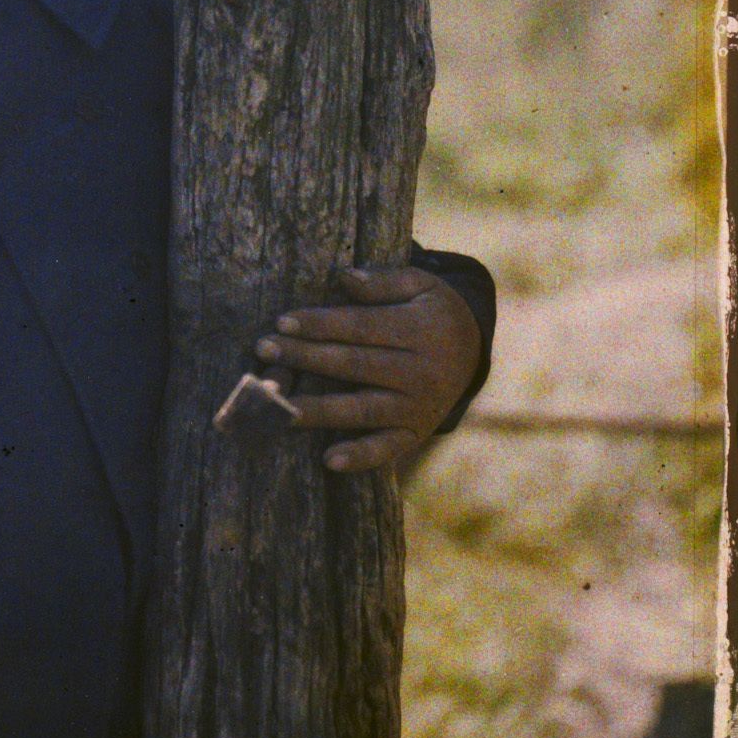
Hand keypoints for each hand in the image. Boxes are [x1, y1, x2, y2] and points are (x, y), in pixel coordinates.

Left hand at [253, 264, 481, 474]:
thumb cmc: (432, 310)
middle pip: (353, 365)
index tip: (282, 321)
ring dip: (318, 409)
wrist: (474, 350)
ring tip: (278, 407)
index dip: (320, 324)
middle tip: (263, 352)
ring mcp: (418, 407)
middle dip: (305, 358)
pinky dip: (360, 457)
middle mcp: (419, 372)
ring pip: (362, 409)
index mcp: (419, 330)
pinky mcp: (416, 433)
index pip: (360, 326)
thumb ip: (383, 281)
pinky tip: (328, 459)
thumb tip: (345, 278)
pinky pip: (387, 448)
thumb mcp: (420, 284)